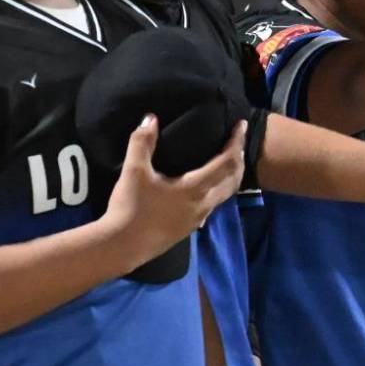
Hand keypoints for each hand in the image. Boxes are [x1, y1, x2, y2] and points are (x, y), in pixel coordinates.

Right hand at [102, 117, 246, 267]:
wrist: (122, 246)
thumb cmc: (131, 208)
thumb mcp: (134, 172)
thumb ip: (142, 142)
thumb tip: (151, 118)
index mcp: (195, 189)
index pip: (227, 162)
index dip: (236, 142)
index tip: (242, 125)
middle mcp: (204, 204)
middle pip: (233, 179)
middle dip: (239, 159)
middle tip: (236, 141)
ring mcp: (198, 218)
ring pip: (225, 194)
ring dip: (230, 175)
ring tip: (226, 160)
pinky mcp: (189, 227)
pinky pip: (213, 204)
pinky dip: (218, 188)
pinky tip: (206, 185)